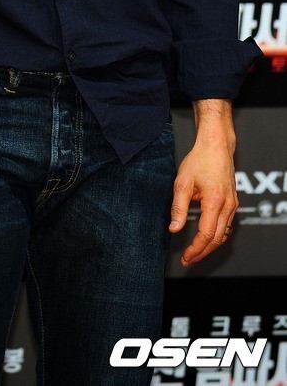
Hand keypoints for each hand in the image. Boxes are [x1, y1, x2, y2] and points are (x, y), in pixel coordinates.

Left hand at [169, 99, 237, 265]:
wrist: (216, 146)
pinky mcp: (232, 202)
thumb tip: (174, 228)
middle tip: (188, 260)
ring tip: (195, 253)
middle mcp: (228, 205)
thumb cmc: (199, 160)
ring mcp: (233, 204)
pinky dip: (216, 235)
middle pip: (217, 239)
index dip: (196, 249)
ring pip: (224, 234)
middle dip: (202, 253)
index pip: (207, 235)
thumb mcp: (182, 182)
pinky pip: (226, 225)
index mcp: (215, 201)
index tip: (186, 257)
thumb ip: (178, 207)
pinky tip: (206, 238)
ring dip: (210, 246)